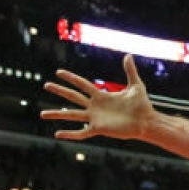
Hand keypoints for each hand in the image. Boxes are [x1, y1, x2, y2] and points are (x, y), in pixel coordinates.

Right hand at [42, 55, 156, 141]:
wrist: (146, 121)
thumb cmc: (142, 104)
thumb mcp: (136, 85)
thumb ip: (130, 71)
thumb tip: (128, 55)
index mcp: (101, 95)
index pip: (82, 84)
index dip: (71, 77)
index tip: (58, 72)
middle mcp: (95, 106)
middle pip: (72, 96)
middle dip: (59, 90)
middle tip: (46, 85)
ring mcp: (95, 118)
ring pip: (71, 115)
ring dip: (56, 114)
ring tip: (42, 114)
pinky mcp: (98, 129)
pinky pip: (81, 133)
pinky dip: (70, 134)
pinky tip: (57, 134)